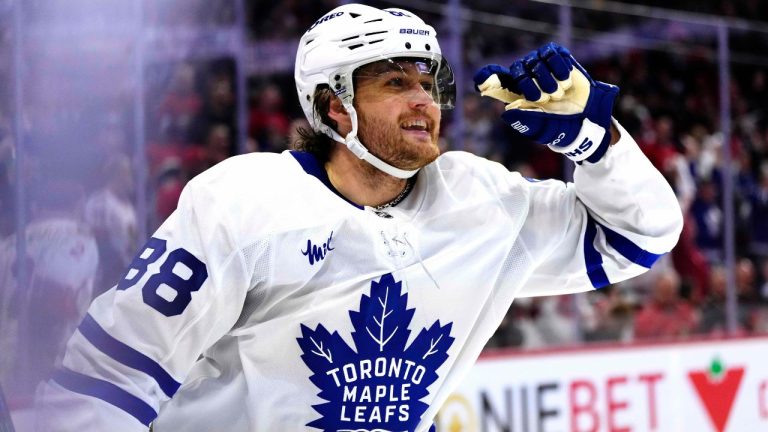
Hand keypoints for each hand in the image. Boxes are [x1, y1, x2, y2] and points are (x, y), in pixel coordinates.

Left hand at [473, 42, 618, 162]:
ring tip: (559, 92)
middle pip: (518, 69)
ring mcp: (542, 65)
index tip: (481, 81)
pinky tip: (566, 79)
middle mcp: (527, 76)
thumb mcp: (542, 129)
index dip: (487, 78)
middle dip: (533, 85)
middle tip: (546, 99)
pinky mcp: (558, 57)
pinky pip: (552, 54)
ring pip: (536, 60)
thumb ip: (525, 122)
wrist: (587, 115)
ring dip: (549, 79)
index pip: (496, 80)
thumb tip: (506, 114)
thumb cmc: (561, 125)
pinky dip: (560, 68)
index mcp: (517, 93)